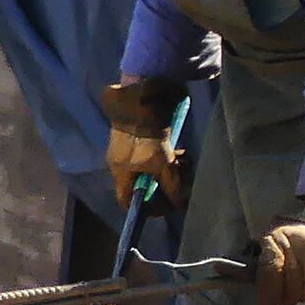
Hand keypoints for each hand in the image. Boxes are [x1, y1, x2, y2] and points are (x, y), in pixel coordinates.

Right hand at [102, 81, 188, 212]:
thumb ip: (172, 185)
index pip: (127, 201)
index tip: (166, 205)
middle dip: (164, 186)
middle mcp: (121, 161)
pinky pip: (155, 153)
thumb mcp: (163, 162)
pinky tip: (181, 150)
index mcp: (120, 171)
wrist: (144, 95)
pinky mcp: (140, 134)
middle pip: (143, 184)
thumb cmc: (149, 133)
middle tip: (180, 181)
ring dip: (169, 170)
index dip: (146, 208)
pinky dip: (168, 155)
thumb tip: (179, 204)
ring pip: (152, 168)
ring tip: (183, 162)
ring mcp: (129, 146)